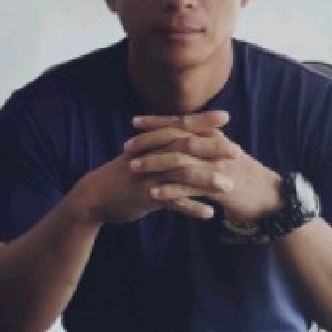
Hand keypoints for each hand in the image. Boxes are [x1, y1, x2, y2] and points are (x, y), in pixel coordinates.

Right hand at [72, 132, 229, 225]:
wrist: (95, 196)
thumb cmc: (123, 175)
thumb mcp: (141, 155)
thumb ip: (162, 146)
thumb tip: (186, 138)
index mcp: (152, 142)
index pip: (180, 126)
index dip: (203, 120)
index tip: (226, 116)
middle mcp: (152, 155)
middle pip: (185, 147)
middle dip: (212, 149)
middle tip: (237, 152)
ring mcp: (149, 176)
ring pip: (181, 175)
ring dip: (207, 180)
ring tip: (228, 186)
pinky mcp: (145, 197)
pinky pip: (173, 202)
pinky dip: (191, 207)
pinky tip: (209, 214)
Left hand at [125, 111, 282, 225]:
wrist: (272, 199)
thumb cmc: (247, 179)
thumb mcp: (226, 157)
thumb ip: (208, 147)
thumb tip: (187, 140)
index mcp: (215, 137)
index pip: (182, 123)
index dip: (157, 121)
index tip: (135, 121)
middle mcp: (215, 147)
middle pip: (176, 138)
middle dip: (150, 140)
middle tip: (128, 145)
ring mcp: (216, 167)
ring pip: (180, 160)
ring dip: (155, 163)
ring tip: (134, 167)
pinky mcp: (219, 188)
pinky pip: (190, 188)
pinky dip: (171, 190)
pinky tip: (154, 194)